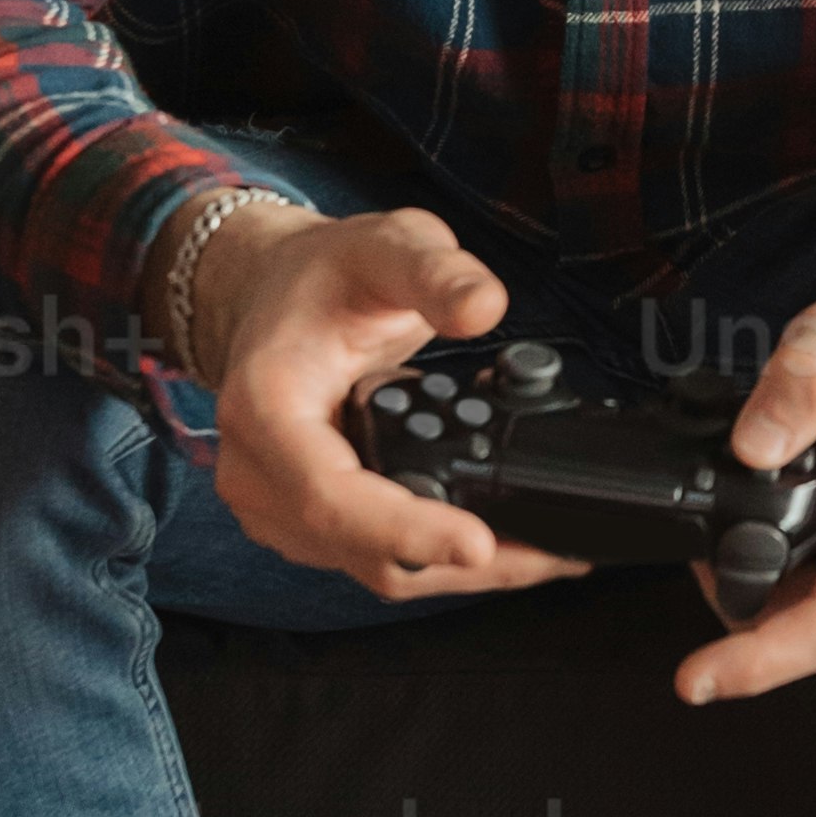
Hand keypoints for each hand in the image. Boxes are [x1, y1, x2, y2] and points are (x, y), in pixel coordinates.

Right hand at [175, 201, 593, 604]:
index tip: (479, 543)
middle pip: (366, 552)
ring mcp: (280, 509)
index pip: (330, 495)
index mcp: (265, 408)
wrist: (277, 296)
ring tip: (545, 546)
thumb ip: (437, 271)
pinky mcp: (308, 526)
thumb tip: (483, 307)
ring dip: (462, 570)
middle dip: (464, 561)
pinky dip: (442, 557)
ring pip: (380, 570)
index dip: (406, 529)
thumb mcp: (386, 246)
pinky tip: (500, 535)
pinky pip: (380, 561)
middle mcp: (259, 473)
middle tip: (556, 551)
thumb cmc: (324, 276)